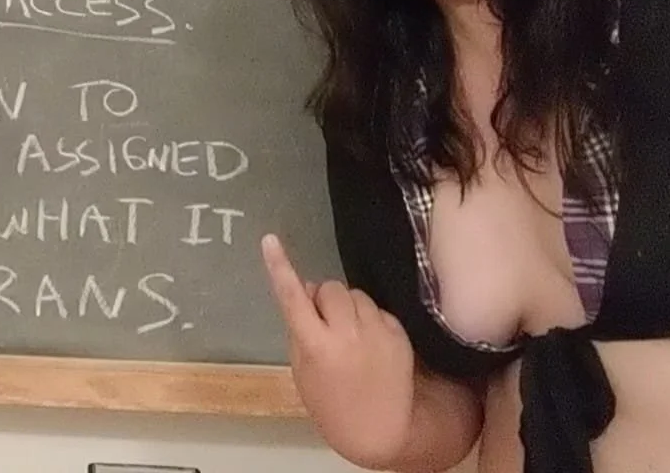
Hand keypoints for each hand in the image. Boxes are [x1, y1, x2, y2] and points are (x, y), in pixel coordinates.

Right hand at [263, 232, 418, 468]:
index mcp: (316, 345)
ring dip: (349, 308)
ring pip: (356, 295)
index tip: (270, 240)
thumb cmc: (331, 404)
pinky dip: (370, 320)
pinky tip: (371, 344)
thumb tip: (304, 289)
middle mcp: (347, 334)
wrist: (381, 429)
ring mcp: (377, 332)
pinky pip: (378, 310)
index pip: (292, 297)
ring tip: (351, 337)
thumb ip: (299, 328)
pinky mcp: (399, 333)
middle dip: (324, 300)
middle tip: (325, 323)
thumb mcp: (303, 370)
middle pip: (330, 288)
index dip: (279, 267)